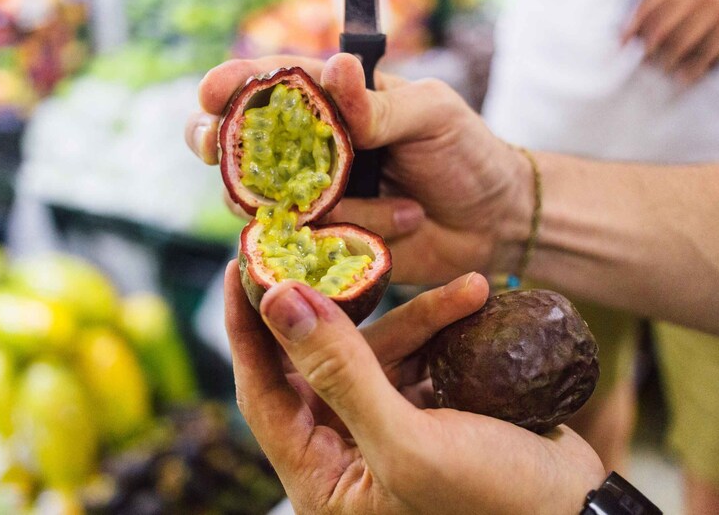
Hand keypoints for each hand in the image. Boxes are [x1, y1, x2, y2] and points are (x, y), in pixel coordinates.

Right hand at [186, 54, 532, 284]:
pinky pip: (302, 242)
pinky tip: (385, 226)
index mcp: (336, 103)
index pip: (274, 85)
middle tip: (213, 148)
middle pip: (243, 143)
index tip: (210, 93)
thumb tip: (335, 70)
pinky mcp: (326, 241)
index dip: (235, 85)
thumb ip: (380, 103)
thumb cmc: (466, 154)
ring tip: (362, 205)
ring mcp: (316, 197)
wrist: (494, 224)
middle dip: (220, 143)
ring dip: (294, 203)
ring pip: (262, 199)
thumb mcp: (432, 115)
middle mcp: (314, 149)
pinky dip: (332, 237)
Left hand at [223, 261, 604, 513]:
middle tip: (332, 246)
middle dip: (337, 305)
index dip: (247, 328)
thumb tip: (280, 301)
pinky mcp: (427, 408)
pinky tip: (474, 299)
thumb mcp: (408, 445)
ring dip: (416, 315)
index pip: (261, 390)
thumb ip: (340, 373)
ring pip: (375, 350)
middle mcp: (344, 451)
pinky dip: (442, 326)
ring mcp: (386, 426)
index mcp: (321, 475)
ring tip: (464, 288)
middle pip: (317, 361)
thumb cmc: (494, 507)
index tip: (241, 264)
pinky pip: (418, 354)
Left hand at [623, 0, 718, 82]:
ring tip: (664, 70)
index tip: (622, 43)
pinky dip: (696, 67)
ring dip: (670, 60)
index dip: (632, 27)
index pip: (648, 7)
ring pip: (683, 42)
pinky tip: (686, 77)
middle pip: (662, 28)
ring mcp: (713, 11)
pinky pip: (709, 50)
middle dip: (649, 48)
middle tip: (643, 61)